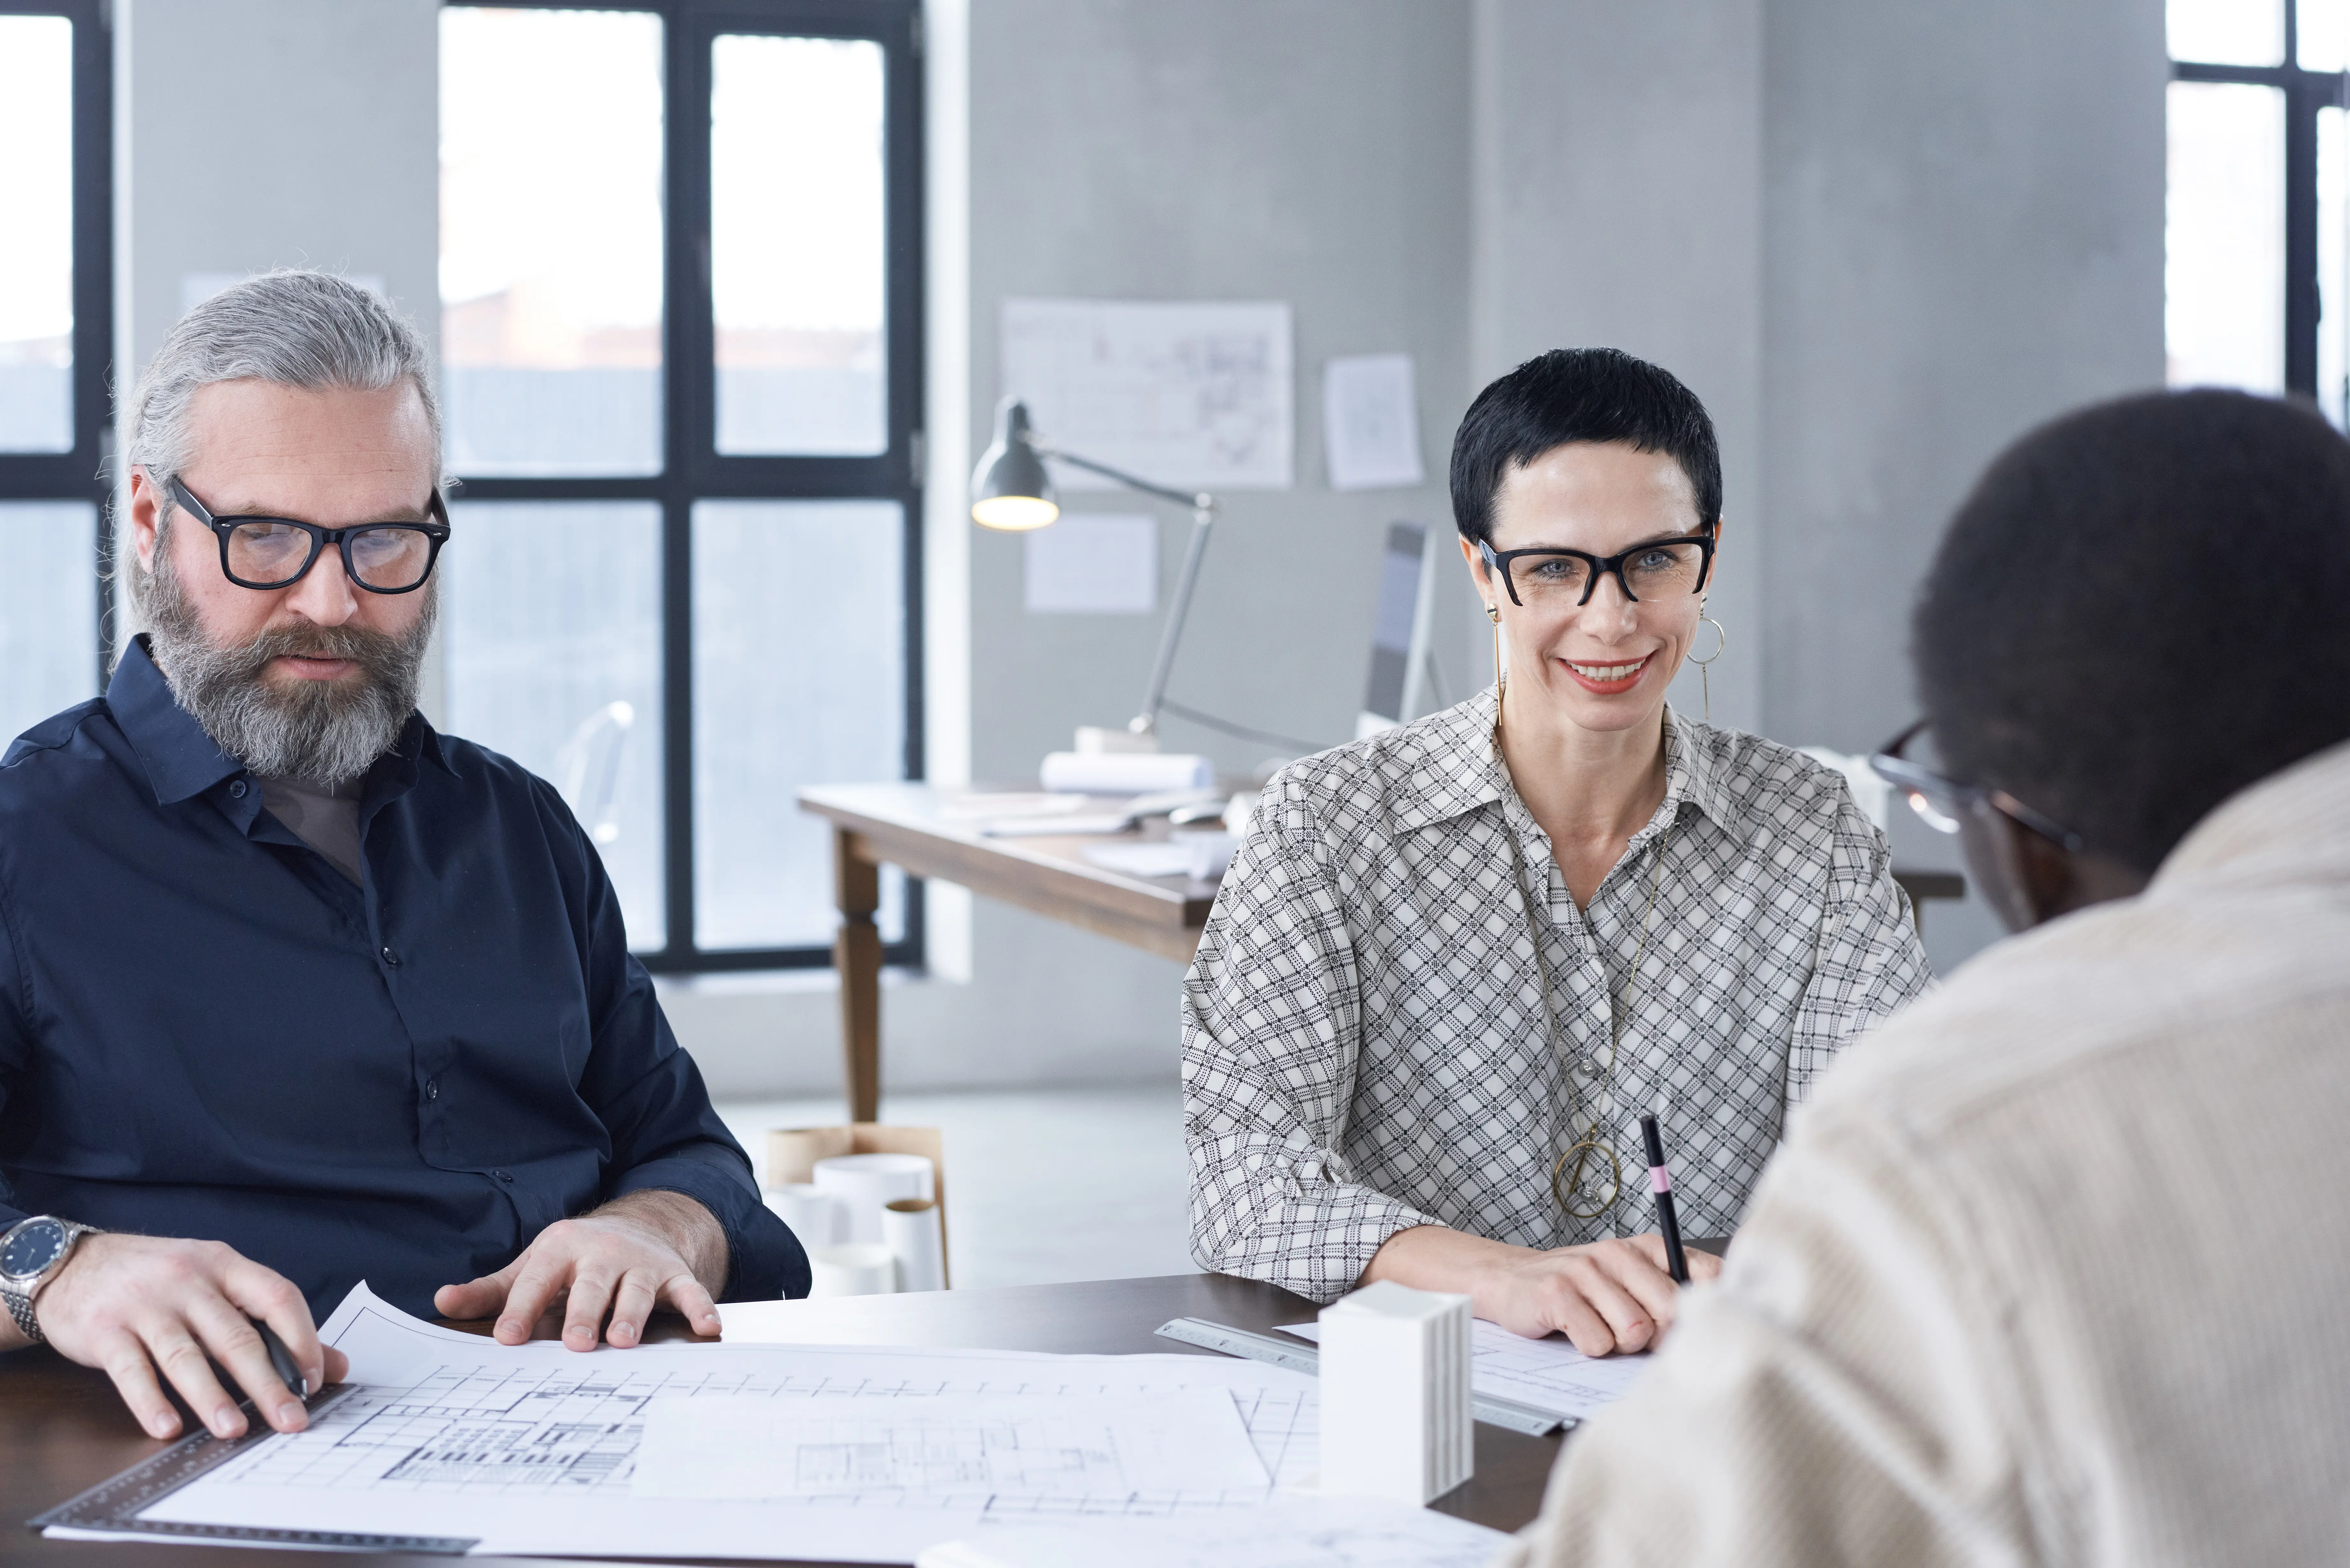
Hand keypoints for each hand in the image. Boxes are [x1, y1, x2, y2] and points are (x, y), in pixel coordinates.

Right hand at [24, 1233, 344, 1441]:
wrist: (73, 1264)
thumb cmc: (157, 1280)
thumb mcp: (216, 1284)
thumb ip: (272, 1323)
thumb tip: (334, 1365)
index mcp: (225, 1265)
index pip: (277, 1297)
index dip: (302, 1338)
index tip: (315, 1379)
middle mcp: (188, 1281)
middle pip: (236, 1336)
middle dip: (268, 1382)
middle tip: (291, 1420)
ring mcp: (144, 1305)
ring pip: (186, 1356)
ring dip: (213, 1397)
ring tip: (235, 1430)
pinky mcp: (105, 1331)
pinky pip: (132, 1370)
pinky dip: (151, 1401)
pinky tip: (168, 1427)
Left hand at [432, 1190, 727, 1350]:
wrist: (637, 1226)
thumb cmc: (574, 1259)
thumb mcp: (531, 1266)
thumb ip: (491, 1291)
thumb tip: (441, 1301)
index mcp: (561, 1249)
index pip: (537, 1281)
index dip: (522, 1309)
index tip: (507, 1338)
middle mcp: (603, 1253)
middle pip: (590, 1285)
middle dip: (583, 1312)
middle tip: (575, 1343)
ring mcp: (641, 1263)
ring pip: (637, 1289)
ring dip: (631, 1313)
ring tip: (623, 1340)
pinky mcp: (673, 1274)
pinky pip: (690, 1291)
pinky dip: (701, 1307)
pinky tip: (708, 1327)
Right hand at [1473, 1234, 1722, 1353]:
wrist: (1512, 1281)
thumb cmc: (1582, 1289)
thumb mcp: (1631, 1280)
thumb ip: (1671, 1294)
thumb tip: (1714, 1321)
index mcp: (1647, 1248)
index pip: (1705, 1274)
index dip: (1707, 1308)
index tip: (1693, 1325)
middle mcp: (1618, 1254)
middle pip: (1670, 1312)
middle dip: (1658, 1338)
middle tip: (1633, 1336)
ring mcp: (1586, 1271)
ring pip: (1634, 1332)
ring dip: (1619, 1346)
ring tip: (1600, 1329)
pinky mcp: (1558, 1294)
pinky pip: (1597, 1343)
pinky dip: (1590, 1349)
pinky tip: (1576, 1332)